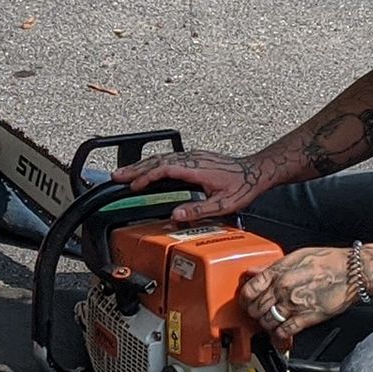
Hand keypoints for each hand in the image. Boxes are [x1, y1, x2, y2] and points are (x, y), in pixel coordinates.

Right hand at [111, 149, 269, 223]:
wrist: (256, 171)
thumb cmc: (242, 187)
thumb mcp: (222, 204)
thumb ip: (198, 209)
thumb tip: (175, 215)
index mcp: (196, 168)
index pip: (164, 169)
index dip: (147, 177)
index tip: (133, 186)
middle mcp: (192, 159)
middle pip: (157, 160)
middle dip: (135, 168)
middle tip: (116, 176)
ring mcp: (193, 156)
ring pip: (161, 157)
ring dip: (141, 165)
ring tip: (124, 173)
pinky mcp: (194, 157)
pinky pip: (168, 157)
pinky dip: (153, 163)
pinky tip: (147, 168)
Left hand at [240, 247, 351, 350]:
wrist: (352, 272)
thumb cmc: (329, 262)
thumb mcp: (296, 256)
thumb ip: (272, 266)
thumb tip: (254, 271)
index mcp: (279, 272)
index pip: (249, 289)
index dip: (244, 297)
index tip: (246, 300)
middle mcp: (283, 289)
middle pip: (256, 308)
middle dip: (254, 312)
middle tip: (257, 312)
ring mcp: (294, 305)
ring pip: (266, 322)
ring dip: (265, 324)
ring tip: (268, 320)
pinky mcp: (306, 318)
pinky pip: (284, 331)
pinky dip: (278, 334)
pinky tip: (280, 331)